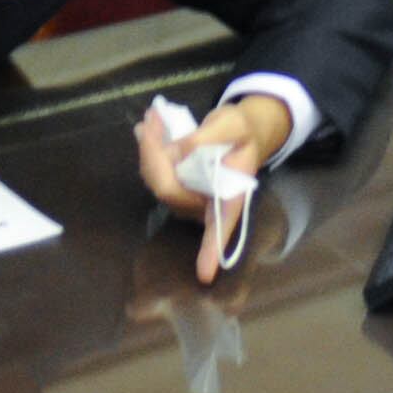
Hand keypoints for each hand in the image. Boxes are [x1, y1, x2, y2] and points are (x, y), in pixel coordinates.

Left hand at [136, 93, 289, 282]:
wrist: (242, 132)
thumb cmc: (244, 132)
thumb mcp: (235, 124)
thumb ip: (207, 136)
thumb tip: (174, 150)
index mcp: (230, 197)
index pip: (219, 226)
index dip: (211, 251)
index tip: (204, 275)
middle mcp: (206, 205)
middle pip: (168, 190)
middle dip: (154, 154)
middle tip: (154, 118)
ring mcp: (188, 199)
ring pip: (156, 180)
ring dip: (148, 148)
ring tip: (153, 116)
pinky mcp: (174, 188)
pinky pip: (153, 173)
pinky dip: (148, 149)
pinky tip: (148, 128)